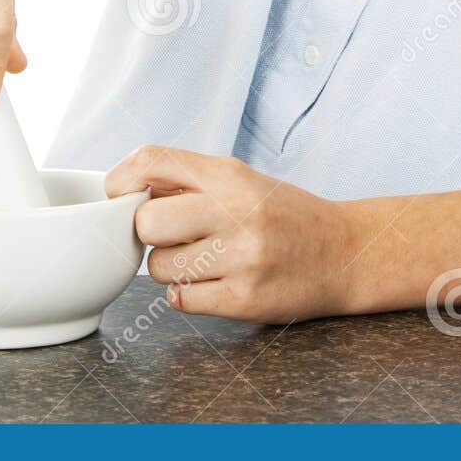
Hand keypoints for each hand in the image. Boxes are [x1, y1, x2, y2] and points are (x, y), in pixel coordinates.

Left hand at [105, 147, 358, 322]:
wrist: (343, 252)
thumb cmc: (284, 215)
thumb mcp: (241, 180)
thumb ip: (188, 181)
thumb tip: (123, 187)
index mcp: (230, 174)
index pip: (153, 160)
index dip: (121, 178)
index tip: (117, 194)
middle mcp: (236, 211)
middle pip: (145, 221)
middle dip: (148, 232)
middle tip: (169, 235)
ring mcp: (241, 257)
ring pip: (159, 267)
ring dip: (169, 268)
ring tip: (200, 260)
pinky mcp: (245, 298)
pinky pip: (181, 300)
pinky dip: (186, 294)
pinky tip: (211, 283)